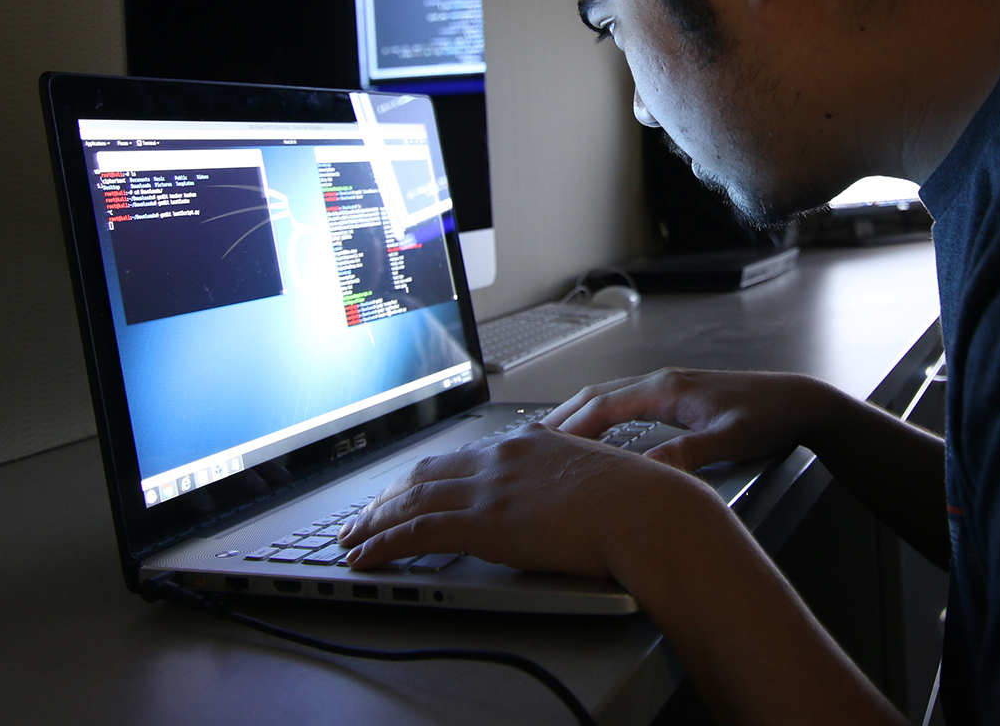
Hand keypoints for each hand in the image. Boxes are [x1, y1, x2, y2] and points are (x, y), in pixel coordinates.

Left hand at [336, 423, 717, 576]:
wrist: (649, 512)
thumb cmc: (640, 503)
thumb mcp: (597, 480)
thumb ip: (568, 484)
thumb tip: (565, 504)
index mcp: (530, 444)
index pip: (461, 456)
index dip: (424, 475)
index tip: (405, 489)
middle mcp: (503, 457)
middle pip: (426, 472)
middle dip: (387, 496)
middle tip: (363, 514)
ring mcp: (492, 487)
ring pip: (411, 500)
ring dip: (373, 521)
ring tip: (350, 538)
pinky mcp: (485, 521)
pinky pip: (417, 531)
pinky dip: (383, 543)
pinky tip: (365, 556)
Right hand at [546, 368, 846, 472]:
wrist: (800, 403)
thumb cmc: (770, 417)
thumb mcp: (729, 439)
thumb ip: (688, 454)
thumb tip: (647, 473)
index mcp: (668, 389)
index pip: (604, 405)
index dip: (570, 427)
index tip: (542, 448)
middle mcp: (664, 383)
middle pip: (598, 396)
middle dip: (563, 418)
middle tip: (529, 444)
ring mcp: (670, 388)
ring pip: (611, 399)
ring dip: (580, 416)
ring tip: (553, 440)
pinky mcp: (679, 398)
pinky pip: (627, 405)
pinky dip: (602, 418)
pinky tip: (600, 436)